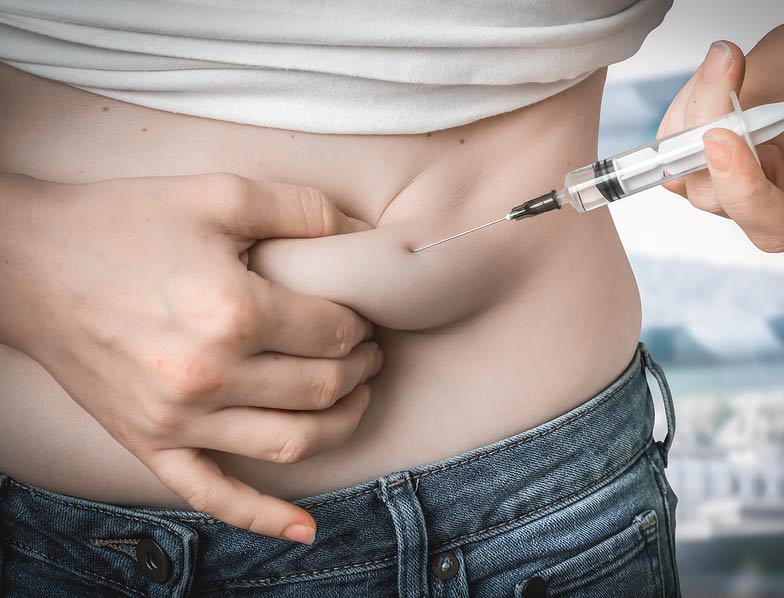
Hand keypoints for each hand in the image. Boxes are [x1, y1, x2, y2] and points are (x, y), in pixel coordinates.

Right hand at [0, 172, 382, 542]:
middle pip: (321, 388)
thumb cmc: (125, 223)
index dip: (361, 324)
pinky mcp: (149, 443)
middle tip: (369, 351)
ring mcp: (177, 419)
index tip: (362, 315)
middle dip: (360, 369)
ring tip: (355, 397)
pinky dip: (263, 517)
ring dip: (341, 425)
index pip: (333, 332)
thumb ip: (303, 210)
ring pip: (291, 444)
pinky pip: (213, 495)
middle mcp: (208, 375)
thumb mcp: (220, 194)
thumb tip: (362, 235)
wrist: (29, 263)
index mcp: (232, 311)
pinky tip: (304, 530)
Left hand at [657, 6, 783, 251]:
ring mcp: (735, 179)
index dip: (744, 195)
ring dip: (693, 111)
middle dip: (708, 130)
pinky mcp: (707, 156)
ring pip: (685, 172)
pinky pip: (672, 146)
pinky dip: (683, 106)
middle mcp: (775, 196)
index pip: (777, 226)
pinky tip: (716, 71)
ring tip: (727, 59)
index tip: (725, 139)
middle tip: (726, 69)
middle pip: (716, 198)